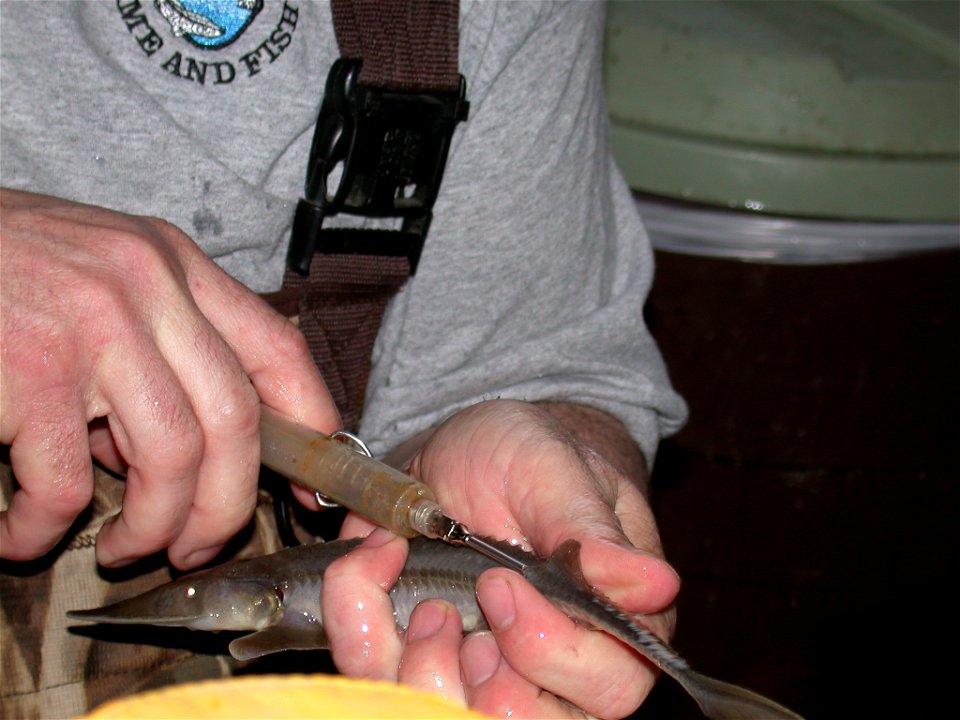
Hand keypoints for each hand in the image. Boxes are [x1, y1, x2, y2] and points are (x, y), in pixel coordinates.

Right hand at [0, 189, 338, 568]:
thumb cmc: (0, 266)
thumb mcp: (100, 278)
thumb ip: (154, 347)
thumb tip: (182, 450)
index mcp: (173, 264)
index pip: (276, 348)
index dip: (311, 424)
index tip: (312, 485)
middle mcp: (147, 286)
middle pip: (236, 419)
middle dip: (227, 505)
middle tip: (195, 545)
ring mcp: (92, 325)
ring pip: (173, 457)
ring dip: (153, 526)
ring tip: (122, 550)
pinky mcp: (30, 370)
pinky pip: (66, 482)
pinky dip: (46, 529)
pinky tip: (24, 535)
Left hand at [322, 399, 679, 717]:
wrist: (468, 446)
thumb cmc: (528, 456)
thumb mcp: (555, 470)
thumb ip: (591, 530)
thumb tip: (656, 584)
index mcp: (611, 627)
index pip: (608, 688)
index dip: (550, 650)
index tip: (500, 583)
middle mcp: (552, 670)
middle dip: (477, 679)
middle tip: (454, 607)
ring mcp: (477, 671)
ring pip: (443, 712)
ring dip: (414, 659)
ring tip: (425, 597)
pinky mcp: (414, 658)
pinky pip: (376, 674)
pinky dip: (357, 616)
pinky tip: (376, 560)